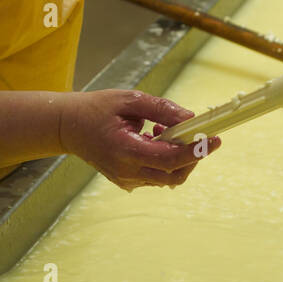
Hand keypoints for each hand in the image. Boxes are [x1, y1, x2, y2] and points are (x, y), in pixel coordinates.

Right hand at [57, 89, 220, 190]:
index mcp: (125, 150)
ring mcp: (125, 180)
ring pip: (167, 178)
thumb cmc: (96, 108)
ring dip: (177, 157)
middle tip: (198, 134)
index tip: (215, 139)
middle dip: (193, 157)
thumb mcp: (129, 100)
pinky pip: (156, 176)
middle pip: (174, 175)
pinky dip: (164, 160)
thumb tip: (191, 118)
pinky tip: (152, 139)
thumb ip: (161, 109)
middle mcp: (126, 171)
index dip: (197, 151)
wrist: (67, 127)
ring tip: (161, 130)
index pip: (170, 159)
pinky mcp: (126, 181)